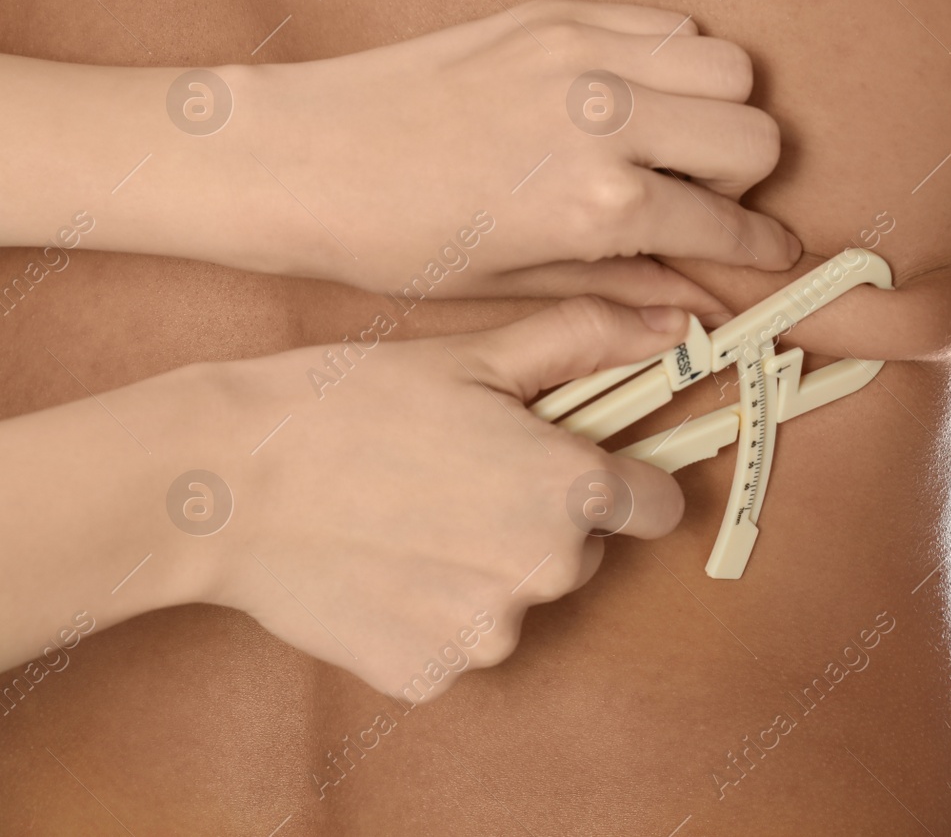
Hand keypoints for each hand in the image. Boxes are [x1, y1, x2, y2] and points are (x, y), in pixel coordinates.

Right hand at [196, 296, 690, 698]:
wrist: (226, 483)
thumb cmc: (351, 404)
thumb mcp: (476, 357)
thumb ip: (587, 341)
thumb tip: (674, 324)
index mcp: (574, 490)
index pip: (656, 507)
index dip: (621, 481)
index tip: (575, 466)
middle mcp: (547, 572)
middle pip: (581, 552)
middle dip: (540, 519)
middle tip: (460, 478)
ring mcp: (488, 635)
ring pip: (517, 600)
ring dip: (484, 569)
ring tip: (409, 519)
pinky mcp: (430, 676)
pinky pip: (455, 644)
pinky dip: (429, 613)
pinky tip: (380, 566)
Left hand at [242, 0, 796, 300]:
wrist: (303, 158)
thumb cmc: (398, 240)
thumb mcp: (518, 284)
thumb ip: (625, 286)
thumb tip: (697, 308)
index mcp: (598, 204)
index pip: (727, 222)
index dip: (760, 249)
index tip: (772, 254)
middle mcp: (607, 119)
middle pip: (755, 132)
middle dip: (743, 178)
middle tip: (698, 200)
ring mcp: (583, 54)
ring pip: (727, 65)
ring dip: (718, 110)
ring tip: (669, 143)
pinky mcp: (555, 14)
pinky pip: (665, 22)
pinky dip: (671, 60)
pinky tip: (630, 97)